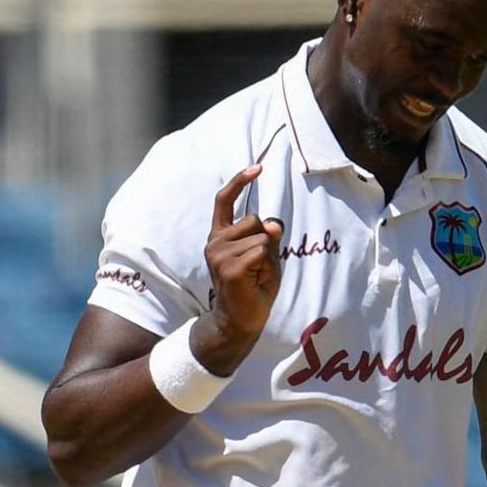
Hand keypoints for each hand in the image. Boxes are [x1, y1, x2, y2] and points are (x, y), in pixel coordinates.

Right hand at [194, 164, 283, 373]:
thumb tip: (271, 224)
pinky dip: (266, 266)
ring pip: (259, 237)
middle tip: (259, 266)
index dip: (240, 182)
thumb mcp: (266, 256)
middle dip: (265, 240)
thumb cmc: (254, 287)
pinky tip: (255, 281)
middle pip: (253, 219)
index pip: (225, 201)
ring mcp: (218, 254)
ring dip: (267, 257)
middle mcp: (214, 241)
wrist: (242, 319)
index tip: (258, 167)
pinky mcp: (229, 267)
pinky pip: (260, 252)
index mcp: (220, 236)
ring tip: (256, 275)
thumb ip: (267, 237)